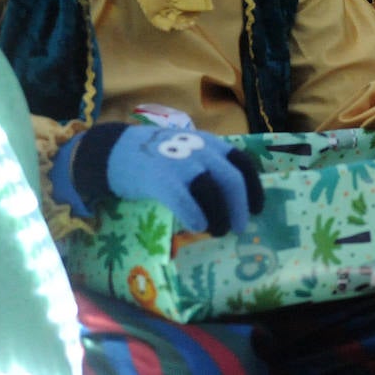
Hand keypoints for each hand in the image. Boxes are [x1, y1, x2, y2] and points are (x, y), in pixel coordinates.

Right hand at [50, 123, 263, 235]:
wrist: (116, 151)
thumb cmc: (156, 157)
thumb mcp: (188, 152)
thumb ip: (209, 167)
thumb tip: (233, 200)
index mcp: (211, 144)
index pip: (243, 163)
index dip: (254, 187)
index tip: (259, 208)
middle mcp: (200, 149)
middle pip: (231, 178)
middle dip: (240, 206)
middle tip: (240, 227)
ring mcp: (180, 161)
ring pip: (211, 189)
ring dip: (220, 214)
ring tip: (219, 231)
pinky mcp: (158, 177)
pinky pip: (182, 197)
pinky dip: (194, 214)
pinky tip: (198, 226)